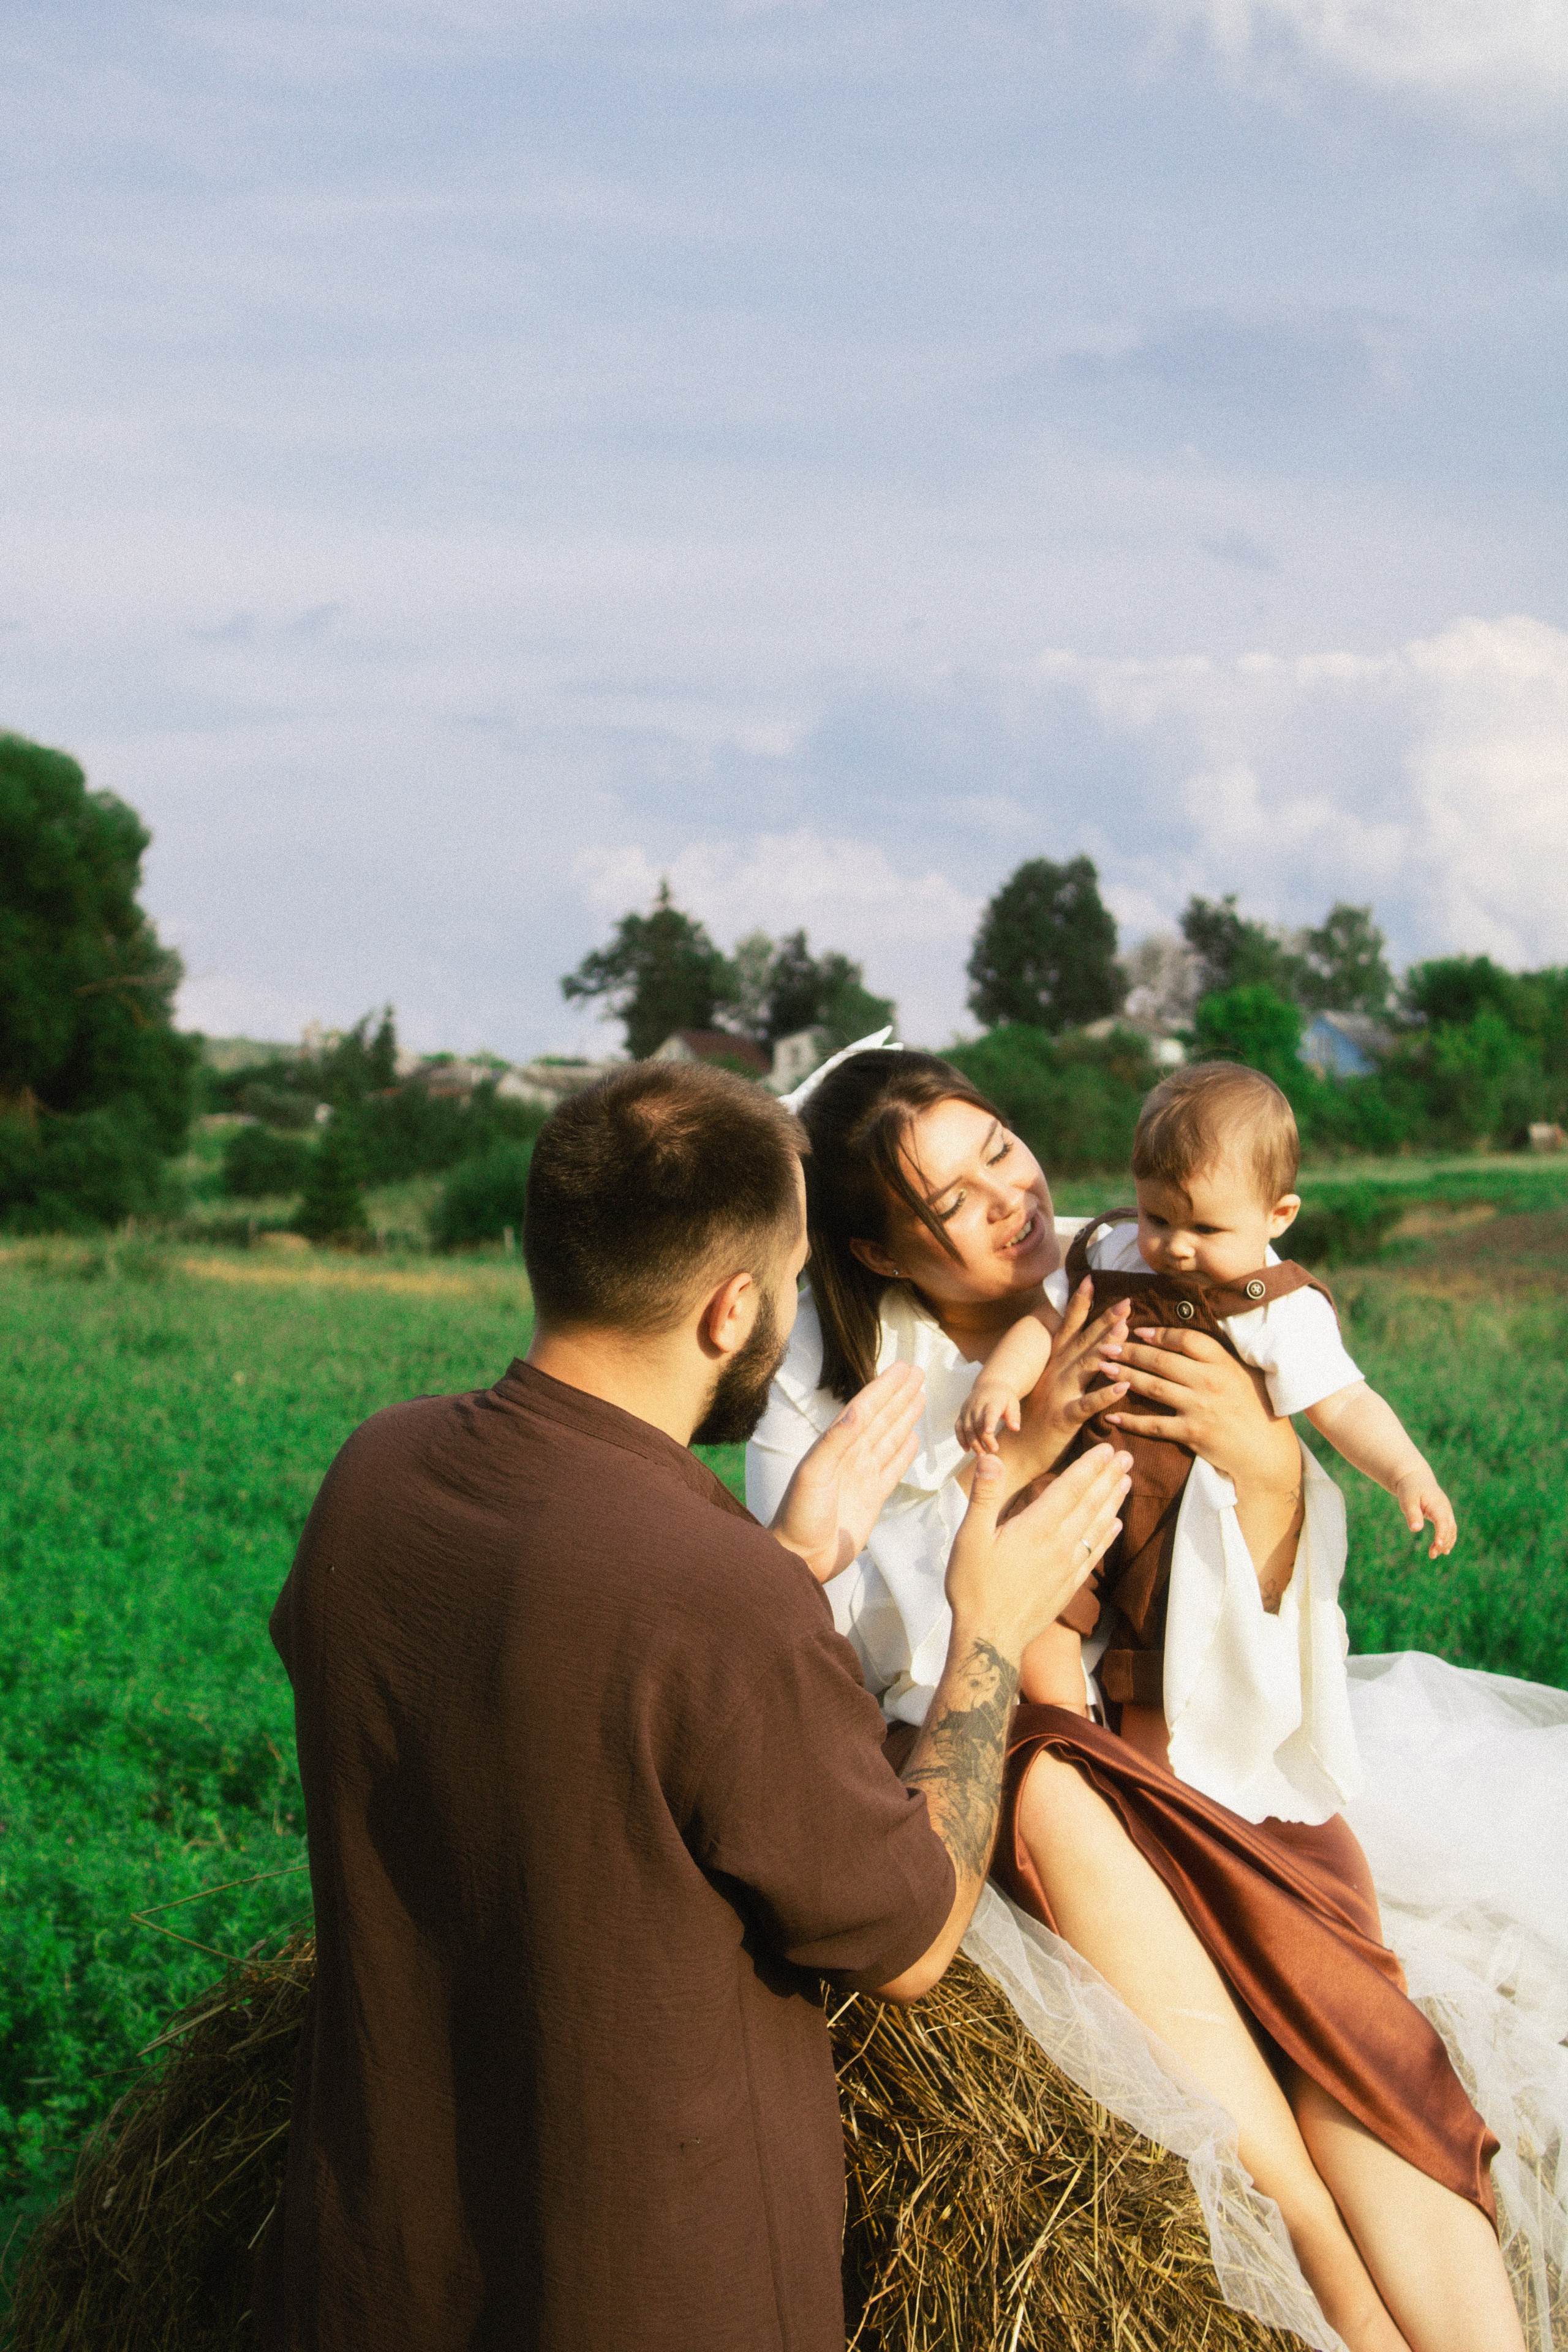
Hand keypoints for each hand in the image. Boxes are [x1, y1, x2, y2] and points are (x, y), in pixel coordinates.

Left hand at [770, 1363, 924, 1582]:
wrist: (800, 1557)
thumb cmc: (799, 1515)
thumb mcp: (814, 1473)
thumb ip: (835, 1440)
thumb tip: (858, 1409)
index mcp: (835, 1445)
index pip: (866, 1408)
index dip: (886, 1387)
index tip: (904, 1367)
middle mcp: (850, 1456)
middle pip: (881, 1418)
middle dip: (899, 1395)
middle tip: (918, 1372)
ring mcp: (862, 1476)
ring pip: (889, 1438)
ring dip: (904, 1416)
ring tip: (920, 1396)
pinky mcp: (872, 1498)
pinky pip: (893, 1468)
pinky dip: (904, 1452)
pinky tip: (913, 1438)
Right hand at [945, 1443, 1129, 1664]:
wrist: (991, 1639)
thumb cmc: (974, 1587)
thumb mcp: (969, 1537)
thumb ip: (984, 1496)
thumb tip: (991, 1458)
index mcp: (1035, 1528)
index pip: (1070, 1488)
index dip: (1089, 1466)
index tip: (1106, 1449)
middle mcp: (1058, 1544)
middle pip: (1090, 1504)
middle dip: (1109, 1478)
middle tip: (1127, 1457)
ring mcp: (1067, 1566)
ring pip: (1097, 1527)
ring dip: (1113, 1502)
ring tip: (1126, 1482)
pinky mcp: (1068, 1585)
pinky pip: (1094, 1554)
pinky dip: (1107, 1536)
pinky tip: (1115, 1525)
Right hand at [956, 1375, 1023, 1455]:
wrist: (989, 1385)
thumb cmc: (1004, 1398)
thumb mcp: (1013, 1403)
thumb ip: (1014, 1416)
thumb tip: (1015, 1428)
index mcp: (992, 1402)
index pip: (989, 1412)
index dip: (988, 1422)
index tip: (989, 1432)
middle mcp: (977, 1406)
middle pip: (978, 1424)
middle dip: (984, 1439)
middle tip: (993, 1451)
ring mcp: (967, 1410)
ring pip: (967, 1428)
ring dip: (973, 1443)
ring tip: (982, 1454)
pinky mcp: (962, 1415)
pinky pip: (958, 1428)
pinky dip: (961, 1439)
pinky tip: (967, 1450)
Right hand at [1010, 1281, 1131, 1470]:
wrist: (1014, 1453)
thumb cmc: (1035, 1421)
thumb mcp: (1049, 1388)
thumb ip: (1067, 1368)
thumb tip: (1091, 1349)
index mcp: (1052, 1365)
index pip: (1068, 1328)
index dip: (1079, 1304)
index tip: (1091, 1280)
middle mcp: (1055, 1374)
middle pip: (1083, 1341)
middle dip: (1105, 1319)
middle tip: (1126, 1301)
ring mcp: (1059, 1394)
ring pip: (1086, 1367)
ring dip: (1106, 1348)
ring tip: (1127, 1333)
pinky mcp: (1064, 1418)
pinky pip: (1087, 1405)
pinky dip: (1105, 1395)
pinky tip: (1124, 1386)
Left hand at [1102, 1324, 1295, 1488]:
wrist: (1264, 1451)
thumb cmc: (1253, 1408)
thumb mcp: (1241, 1374)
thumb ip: (1214, 1357)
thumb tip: (1181, 1338)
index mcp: (1222, 1362)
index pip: (1185, 1339)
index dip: (1158, 1333)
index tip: (1136, 1330)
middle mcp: (1209, 1381)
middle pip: (1161, 1361)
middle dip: (1129, 1351)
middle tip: (1105, 1345)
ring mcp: (1199, 1408)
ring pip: (1153, 1387)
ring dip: (1124, 1377)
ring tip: (1103, 1369)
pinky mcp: (1191, 1433)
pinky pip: (1154, 1424)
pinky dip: (1131, 1420)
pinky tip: (1112, 1415)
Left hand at [1395, 1468, 1456, 1557]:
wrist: (1416, 1479)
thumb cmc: (1410, 1490)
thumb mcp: (1408, 1501)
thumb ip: (1412, 1514)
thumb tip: (1415, 1529)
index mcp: (1437, 1504)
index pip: (1442, 1522)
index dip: (1442, 1534)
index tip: (1439, 1545)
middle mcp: (1445, 1509)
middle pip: (1449, 1528)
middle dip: (1443, 1542)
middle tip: (1432, 1555)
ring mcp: (1447, 1512)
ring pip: (1451, 1530)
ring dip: (1445, 1543)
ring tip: (1433, 1554)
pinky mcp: (1444, 1515)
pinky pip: (1449, 1529)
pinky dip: (1447, 1539)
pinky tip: (1442, 1549)